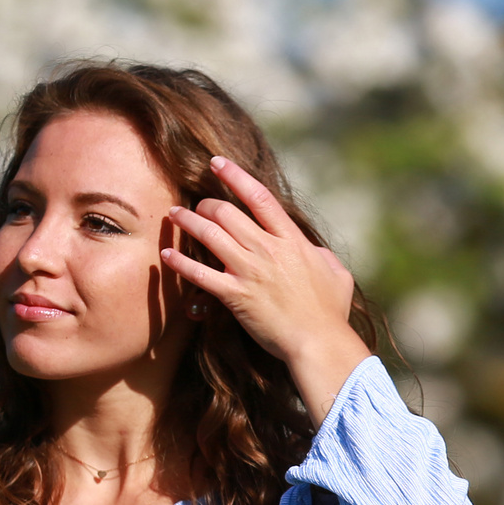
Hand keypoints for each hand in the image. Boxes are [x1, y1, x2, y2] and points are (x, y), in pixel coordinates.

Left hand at [159, 155, 372, 425]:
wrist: (318, 342)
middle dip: (206, 204)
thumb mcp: (337, 274)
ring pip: (210, 236)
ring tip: (173, 215)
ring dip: (188, 222)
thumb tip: (313, 249)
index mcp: (291, 240)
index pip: (259, 197)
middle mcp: (267, 249)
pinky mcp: (234, 295)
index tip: (217, 163)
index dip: (235, 176)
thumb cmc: (330, 312)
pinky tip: (166, 255)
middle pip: (227, 213)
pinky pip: (200, 274)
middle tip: (196, 205)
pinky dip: (180, 263)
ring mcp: (249, 271)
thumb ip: (321, 255)